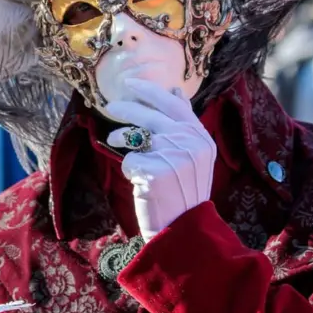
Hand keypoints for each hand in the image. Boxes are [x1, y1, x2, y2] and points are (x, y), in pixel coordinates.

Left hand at [106, 79, 214, 240]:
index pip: (174, 105)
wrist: (183, 230)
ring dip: (120, 137)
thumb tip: (175, 91)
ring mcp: (174, 158)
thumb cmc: (184, 192)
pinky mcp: (155, 173)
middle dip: (127, 108)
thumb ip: (185, 124)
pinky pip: (129, 160)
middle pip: (150, 116)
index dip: (151, 91)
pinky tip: (139, 182)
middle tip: (110, 106)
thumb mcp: (195, 155)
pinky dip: (129, 169)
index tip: (131, 83)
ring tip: (113, 140)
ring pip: (136, 136)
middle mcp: (191, 144)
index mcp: (201, 138)